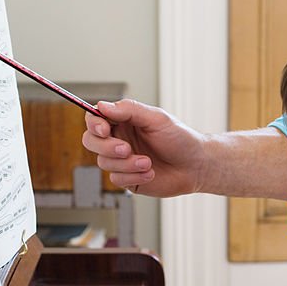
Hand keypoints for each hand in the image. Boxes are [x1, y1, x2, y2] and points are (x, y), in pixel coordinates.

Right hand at [83, 98, 208, 195]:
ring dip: (126, 164)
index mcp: (123, 121)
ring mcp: (121, 160)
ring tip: (147, 163)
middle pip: (91, 141)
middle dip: (106, 147)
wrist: (196, 166)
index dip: (94, 123)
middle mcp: (119, 139)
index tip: (104, 129)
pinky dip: (133, 176)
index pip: (95, 119)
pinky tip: (150, 173)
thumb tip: (102, 106)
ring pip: (104, 162)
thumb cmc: (180, 139)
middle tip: (126, 149)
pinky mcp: (127, 178)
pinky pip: (116, 179)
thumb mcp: (157, 119)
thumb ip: (129, 110)